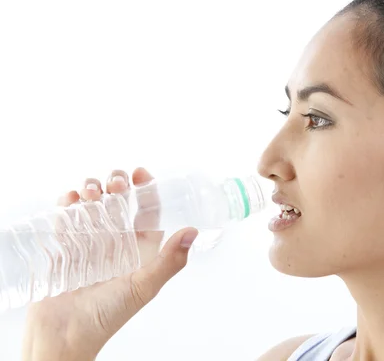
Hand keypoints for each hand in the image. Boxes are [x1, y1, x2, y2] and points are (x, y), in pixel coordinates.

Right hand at [21, 167, 198, 360]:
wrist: (64, 336)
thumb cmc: (107, 315)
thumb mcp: (144, 286)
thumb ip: (168, 261)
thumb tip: (193, 231)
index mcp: (139, 248)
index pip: (147, 211)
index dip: (146, 189)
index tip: (141, 173)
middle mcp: (116, 242)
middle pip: (119, 201)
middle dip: (117, 184)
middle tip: (115, 183)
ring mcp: (89, 242)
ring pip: (93, 204)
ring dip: (92, 190)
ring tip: (90, 192)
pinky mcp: (64, 245)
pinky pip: (67, 216)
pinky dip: (68, 202)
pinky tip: (71, 200)